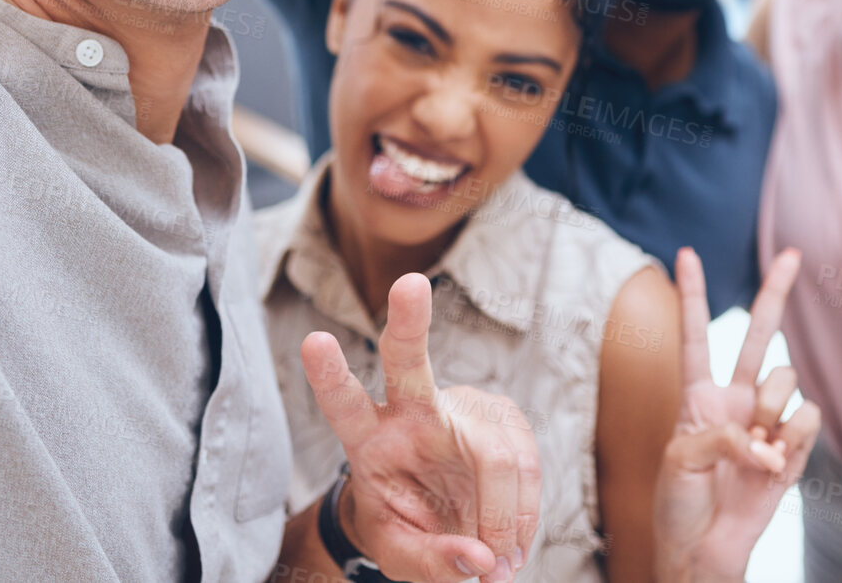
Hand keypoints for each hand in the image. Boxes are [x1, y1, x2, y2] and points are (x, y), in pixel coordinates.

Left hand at [302, 273, 539, 582]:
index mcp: (368, 440)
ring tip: (503, 563)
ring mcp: (461, 406)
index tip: (313, 342)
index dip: (329, 375)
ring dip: (506, 518)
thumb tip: (481, 561)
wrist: (442, 518)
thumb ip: (432, 562)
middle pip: (408, 362)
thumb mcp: (401, 555)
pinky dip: (528, 512)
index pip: (344, 404)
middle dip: (409, 322)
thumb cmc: (407, 527)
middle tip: (409, 286)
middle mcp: (411, 410)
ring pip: (496, 453)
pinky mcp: (503, 416)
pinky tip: (516, 538)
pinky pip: (528, 464)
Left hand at [654, 248, 819, 582]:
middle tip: (792, 253)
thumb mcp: (680, 457)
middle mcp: (735, 401)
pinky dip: (789, 438)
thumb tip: (767, 434)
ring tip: (751, 453)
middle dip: (775, 293)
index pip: (696, 335)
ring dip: (768, 412)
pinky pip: (805, 418)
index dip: (693, 294)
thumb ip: (719, 431)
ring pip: (783, 380)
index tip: (685, 252)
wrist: (701, 551)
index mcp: (697, 396)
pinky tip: (772, 465)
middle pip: (759, 335)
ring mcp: (767, 422)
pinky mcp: (793, 450)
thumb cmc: (679, 504)